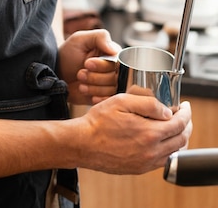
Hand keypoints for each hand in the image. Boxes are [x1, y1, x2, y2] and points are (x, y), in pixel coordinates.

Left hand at [57, 29, 120, 104]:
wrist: (57, 74)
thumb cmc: (68, 54)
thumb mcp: (80, 39)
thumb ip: (100, 37)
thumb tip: (115, 49)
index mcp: (111, 53)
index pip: (118, 62)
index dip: (102, 65)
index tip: (86, 63)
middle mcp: (113, 69)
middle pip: (116, 77)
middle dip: (95, 77)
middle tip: (80, 74)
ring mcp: (109, 84)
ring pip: (112, 90)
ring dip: (94, 87)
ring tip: (80, 82)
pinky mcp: (104, 96)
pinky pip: (109, 100)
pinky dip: (98, 98)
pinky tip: (87, 92)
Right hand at [72, 94, 191, 174]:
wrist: (82, 143)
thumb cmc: (98, 121)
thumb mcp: (121, 101)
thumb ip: (147, 104)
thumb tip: (167, 111)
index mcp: (149, 133)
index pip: (179, 124)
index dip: (186, 113)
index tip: (185, 106)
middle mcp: (151, 151)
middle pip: (181, 139)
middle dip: (186, 125)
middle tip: (182, 115)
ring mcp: (145, 162)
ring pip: (174, 152)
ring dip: (178, 137)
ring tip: (173, 125)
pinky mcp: (139, 168)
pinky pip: (162, 160)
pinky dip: (168, 148)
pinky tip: (159, 138)